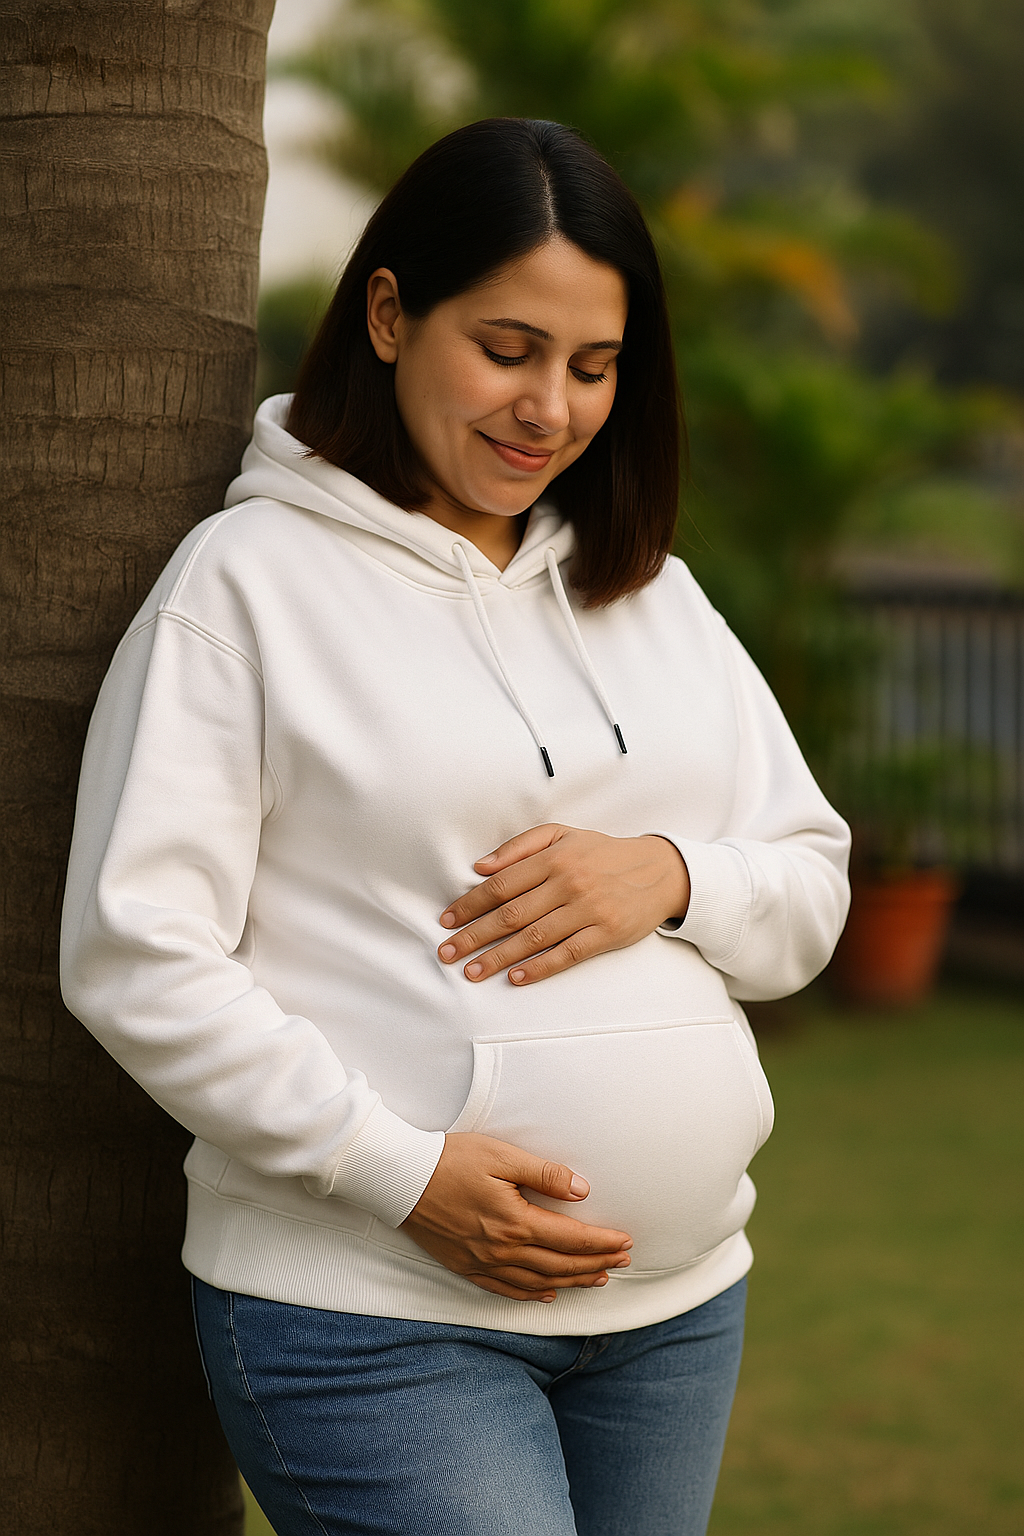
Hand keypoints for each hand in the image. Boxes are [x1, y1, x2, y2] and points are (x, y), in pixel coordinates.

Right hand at [401, 1132, 632, 1301]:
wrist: (400, 1179)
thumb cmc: (450, 1160)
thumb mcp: (501, 1155)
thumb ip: (544, 1174)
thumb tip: (582, 1191)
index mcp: (515, 1222)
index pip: (572, 1239)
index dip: (603, 1242)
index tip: (626, 1242)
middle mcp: (502, 1250)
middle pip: (561, 1265)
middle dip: (596, 1264)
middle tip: (623, 1261)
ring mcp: (483, 1263)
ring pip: (539, 1282)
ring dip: (572, 1282)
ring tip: (597, 1278)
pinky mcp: (466, 1267)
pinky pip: (506, 1290)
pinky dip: (533, 1295)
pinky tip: (548, 1294)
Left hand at [436, 824, 689, 985]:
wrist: (660, 870)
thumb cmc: (602, 853)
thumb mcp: (562, 835)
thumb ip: (519, 847)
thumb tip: (479, 867)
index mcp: (554, 858)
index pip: (501, 885)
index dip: (469, 905)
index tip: (446, 921)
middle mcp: (569, 883)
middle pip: (510, 915)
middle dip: (473, 936)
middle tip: (447, 954)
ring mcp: (588, 910)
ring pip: (534, 938)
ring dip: (499, 958)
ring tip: (472, 972)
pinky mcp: (607, 934)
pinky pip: (568, 954)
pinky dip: (540, 968)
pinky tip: (516, 978)